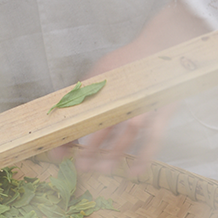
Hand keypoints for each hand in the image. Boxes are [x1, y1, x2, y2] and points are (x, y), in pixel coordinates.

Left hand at [69, 1, 208, 174]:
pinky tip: (135, 171)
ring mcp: (143, 105)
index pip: (82, 117)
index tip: (56, 153)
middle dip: (91, 150)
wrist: (159, 46)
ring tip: (103, 169)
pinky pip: (155, 138)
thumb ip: (82, 94)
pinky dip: (145, 156)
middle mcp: (123, 98)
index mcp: (105, 90)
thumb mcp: (98, 74)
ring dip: (114, 154)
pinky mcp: (161, 111)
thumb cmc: (127, 63)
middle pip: (104, 129)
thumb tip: (58, 113)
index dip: (68, 137)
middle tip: (81, 166)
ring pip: (127, 134)